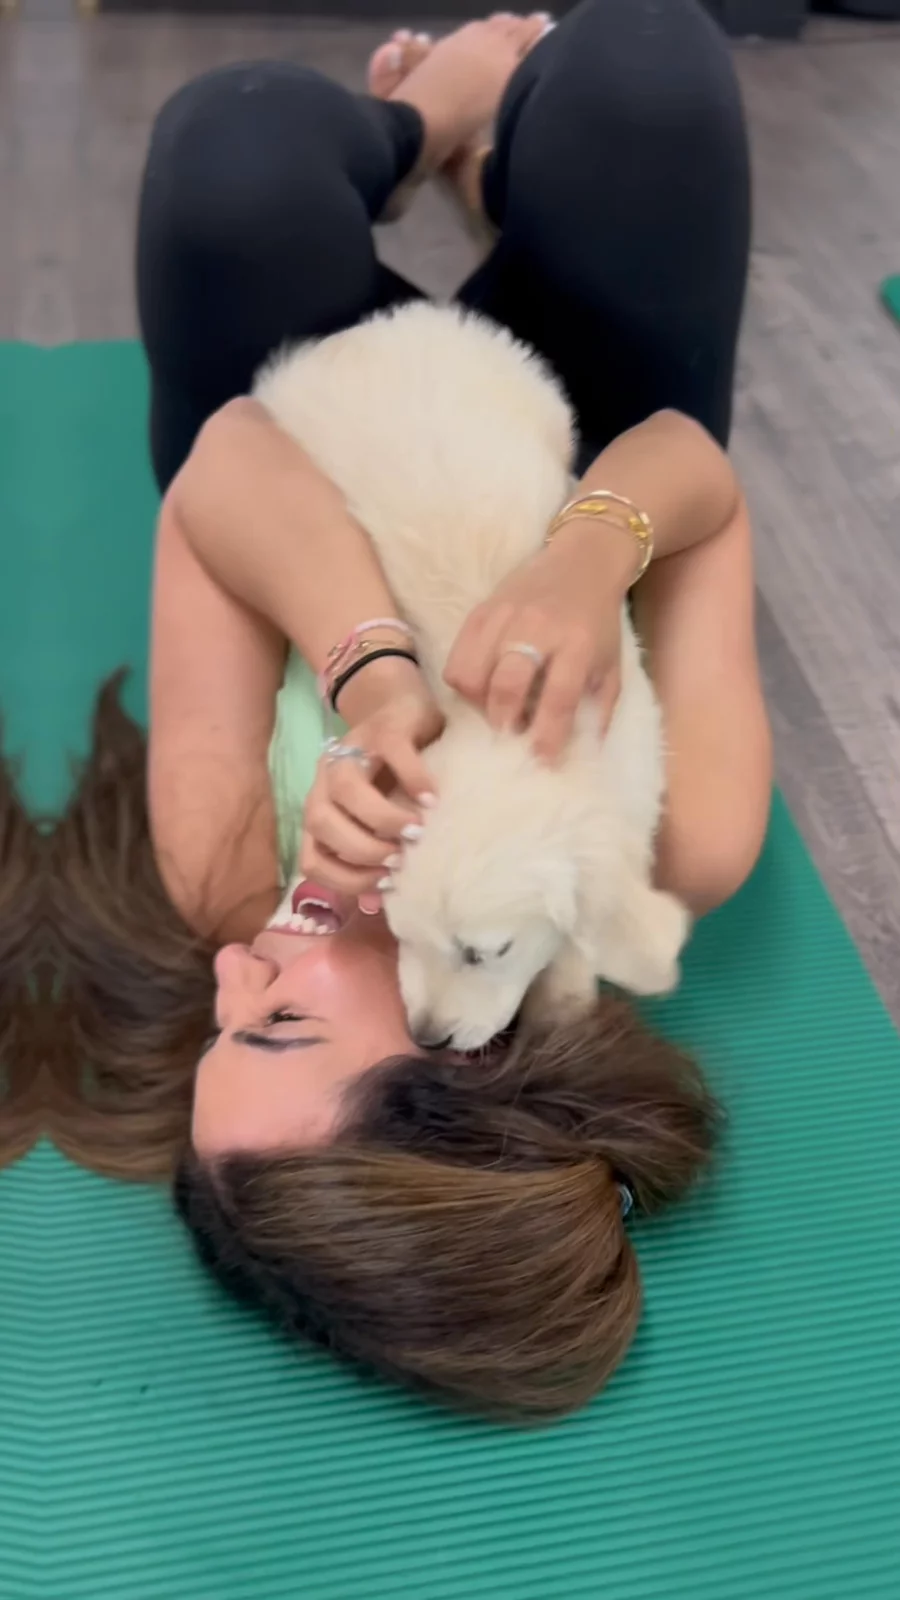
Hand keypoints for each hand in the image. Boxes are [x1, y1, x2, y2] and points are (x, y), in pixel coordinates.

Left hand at [299, 681, 443, 905]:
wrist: (401, 707)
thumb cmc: (392, 776)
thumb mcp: (378, 814)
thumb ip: (374, 848)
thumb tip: (384, 900)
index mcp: (321, 808)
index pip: (311, 857)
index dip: (343, 879)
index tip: (383, 883)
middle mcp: (325, 780)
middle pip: (319, 821)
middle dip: (359, 850)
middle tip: (398, 857)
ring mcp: (352, 748)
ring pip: (344, 787)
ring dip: (380, 818)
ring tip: (416, 832)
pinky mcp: (385, 728)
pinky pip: (393, 754)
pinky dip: (413, 781)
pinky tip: (432, 801)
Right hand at [444, 528, 629, 762]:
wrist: (582, 561)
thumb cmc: (598, 622)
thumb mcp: (611, 666)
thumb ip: (599, 710)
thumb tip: (585, 755)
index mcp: (577, 645)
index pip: (558, 699)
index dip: (547, 736)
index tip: (542, 759)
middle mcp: (538, 628)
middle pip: (506, 685)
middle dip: (504, 722)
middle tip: (510, 736)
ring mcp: (504, 616)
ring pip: (471, 675)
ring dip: (480, 704)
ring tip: (495, 709)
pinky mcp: (480, 610)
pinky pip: (455, 658)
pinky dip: (463, 683)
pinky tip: (482, 687)